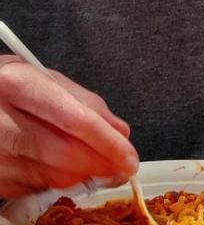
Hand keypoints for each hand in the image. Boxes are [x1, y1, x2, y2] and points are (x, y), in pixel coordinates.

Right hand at [0, 56, 138, 197]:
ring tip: (91, 164)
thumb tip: (119, 130)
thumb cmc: (4, 87)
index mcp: (17, 84)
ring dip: (79, 176)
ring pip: (50, 178)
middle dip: (99, 165)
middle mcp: (0, 120)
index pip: (75, 119)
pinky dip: (53, 181)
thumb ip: (82, 100)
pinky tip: (56, 165)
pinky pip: (32, 188)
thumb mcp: (39, 77)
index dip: (107, 142)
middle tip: (120, 168)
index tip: (129, 156)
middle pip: (64, 155)